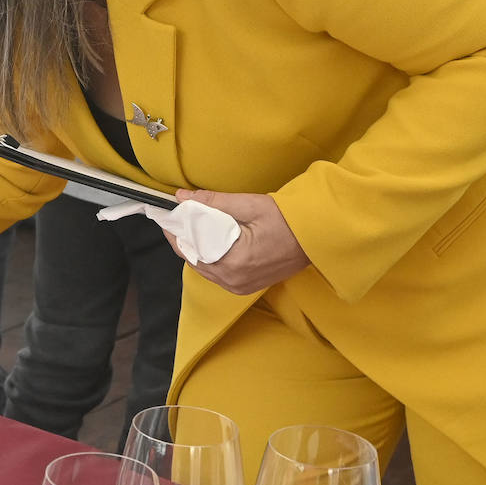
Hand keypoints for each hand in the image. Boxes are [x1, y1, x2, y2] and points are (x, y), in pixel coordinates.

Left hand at [172, 188, 309, 295]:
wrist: (318, 237)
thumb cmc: (287, 220)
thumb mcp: (249, 205)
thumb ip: (213, 202)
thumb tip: (182, 197)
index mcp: (232, 263)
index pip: (190, 249)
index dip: (175, 232)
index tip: (167, 216)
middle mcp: (233, 281)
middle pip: (195, 261)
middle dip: (184, 240)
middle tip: (178, 219)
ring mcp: (240, 287)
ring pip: (205, 269)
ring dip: (197, 249)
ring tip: (191, 228)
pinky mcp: (247, 287)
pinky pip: (218, 273)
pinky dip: (210, 258)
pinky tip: (210, 242)